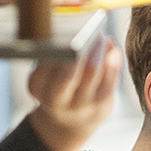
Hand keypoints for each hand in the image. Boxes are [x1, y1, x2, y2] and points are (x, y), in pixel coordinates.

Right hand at [26, 36, 122, 150]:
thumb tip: (75, 28)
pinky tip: (112, 50)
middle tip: (84, 32)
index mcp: (37, 87)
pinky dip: (112, 60)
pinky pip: (110, 79)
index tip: (65, 30)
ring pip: (92, 73)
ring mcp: (81, 105)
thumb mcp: (46, 75)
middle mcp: (57, 100)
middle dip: (78, 51)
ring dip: (97, 50)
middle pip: (68, 75)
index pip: (43, 66)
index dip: (56, 47)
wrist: (70, 122)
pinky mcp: (102, 105)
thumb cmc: (57, 86)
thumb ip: (55, 54)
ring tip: (99, 36)